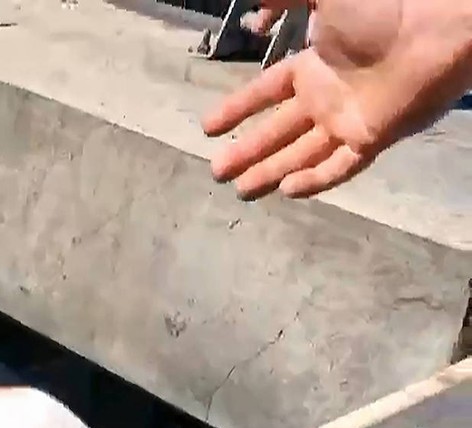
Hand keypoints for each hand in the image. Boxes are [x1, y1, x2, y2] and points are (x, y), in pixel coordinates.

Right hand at [203, 0, 471, 198]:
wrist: (436, 27)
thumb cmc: (381, 8)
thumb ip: (284, 0)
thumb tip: (251, 21)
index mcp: (314, 65)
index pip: (266, 93)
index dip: (237, 109)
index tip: (208, 127)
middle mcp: (327, 97)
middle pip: (278, 132)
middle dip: (246, 152)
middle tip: (215, 171)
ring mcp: (348, 120)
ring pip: (301, 155)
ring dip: (270, 172)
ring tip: (240, 189)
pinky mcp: (371, 138)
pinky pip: (339, 166)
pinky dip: (315, 180)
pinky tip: (287, 191)